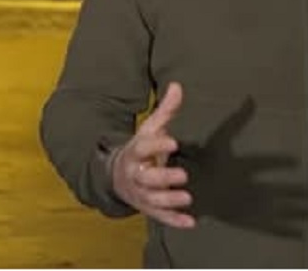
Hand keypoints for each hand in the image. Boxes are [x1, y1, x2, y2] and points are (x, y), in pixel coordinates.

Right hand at [110, 82, 195, 227]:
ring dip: (169, 201)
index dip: (157, 145)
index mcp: (135, 152)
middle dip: (163, 178)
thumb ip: (166, 111)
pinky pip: (160, 217)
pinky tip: (190, 222)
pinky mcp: (147, 208)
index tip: (174, 142)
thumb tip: (178, 85)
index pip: (143, 148)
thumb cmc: (141, 149)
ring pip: (152, 199)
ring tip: (187, 198)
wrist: (116, 176)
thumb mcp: (150, 129)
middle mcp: (135, 174)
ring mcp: (140, 194)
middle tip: (183, 175)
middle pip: (146, 178)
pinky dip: (174, 221)